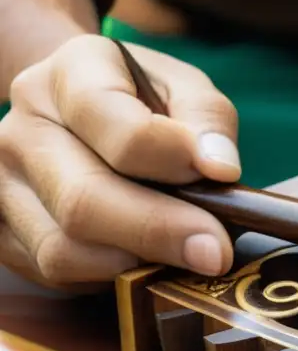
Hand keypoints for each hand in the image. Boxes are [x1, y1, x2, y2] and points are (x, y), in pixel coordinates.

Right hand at [0, 35, 240, 289]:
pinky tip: (143, 260)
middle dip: (160, 232)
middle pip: (84, 199)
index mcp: (71, 74)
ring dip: (135, 262)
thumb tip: (219, 169)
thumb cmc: (144, 101)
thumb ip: (208, 120)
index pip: (118, 127)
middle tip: (215, 252)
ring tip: (183, 254)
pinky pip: (53, 272)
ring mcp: (0, 181)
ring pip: (63, 248)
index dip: (173, 159)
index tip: (223, 179)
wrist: (79, 110)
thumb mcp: (186, 88)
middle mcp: (21, 126)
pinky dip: (107, 276)